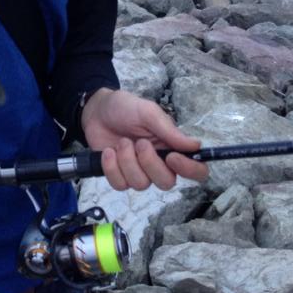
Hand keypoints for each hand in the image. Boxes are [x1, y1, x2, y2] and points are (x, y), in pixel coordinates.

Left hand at [81, 88, 208, 190]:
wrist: (96, 111)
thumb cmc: (125, 108)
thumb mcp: (148, 112)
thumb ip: (170, 130)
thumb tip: (196, 145)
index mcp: (172, 147)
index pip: (196, 170)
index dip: (189, 170)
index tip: (172, 157)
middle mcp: (159, 163)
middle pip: (166, 182)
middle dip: (150, 164)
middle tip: (139, 143)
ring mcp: (138, 171)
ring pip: (141, 184)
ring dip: (128, 161)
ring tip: (121, 142)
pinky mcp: (119, 176)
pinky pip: (120, 185)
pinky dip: (112, 168)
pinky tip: (108, 152)